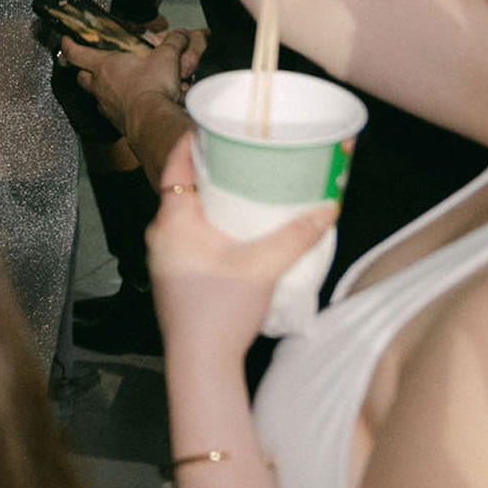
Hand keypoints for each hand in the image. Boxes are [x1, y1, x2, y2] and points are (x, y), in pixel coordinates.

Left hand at [58, 25, 202, 134]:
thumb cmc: (152, 88)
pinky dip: (115, 106)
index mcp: (104, 65)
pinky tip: (127, 103)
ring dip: (100, 89)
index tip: (66, 40)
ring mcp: (105, 105)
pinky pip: (109, 111)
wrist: (154, 121)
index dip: (69, 44)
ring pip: (94, 94)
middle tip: (88, 65)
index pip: (76, 52)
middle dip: (82, 70)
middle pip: (80, 76)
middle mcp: (99, 86)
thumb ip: (172, 43)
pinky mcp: (115, 121)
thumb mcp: (166, 57)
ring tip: (113, 84)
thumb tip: (179, 37)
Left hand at [148, 136, 335, 362]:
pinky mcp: (174, 276)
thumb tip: (327, 208)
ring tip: (242, 187)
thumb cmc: (220, 310)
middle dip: (210, 170)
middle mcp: (160, 234)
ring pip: (186, 214)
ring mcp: (164, 257)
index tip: (213, 125)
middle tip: (239, 154)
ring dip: (211, 201)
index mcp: (172, 221)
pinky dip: (209, 225)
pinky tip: (235, 230)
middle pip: (182, 188)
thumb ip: (296, 235)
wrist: (201, 362)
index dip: (193, 143)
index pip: (175, 166)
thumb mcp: (264, 265)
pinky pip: (189, 236)